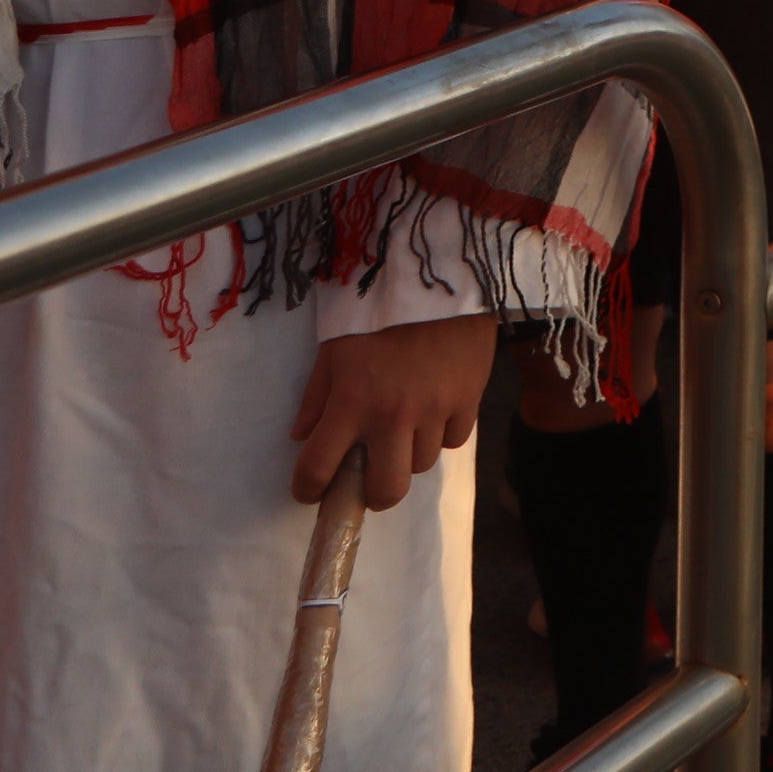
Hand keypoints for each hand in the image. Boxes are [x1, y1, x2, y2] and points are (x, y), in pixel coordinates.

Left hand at [290, 312, 495, 507]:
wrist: (439, 277)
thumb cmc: (377, 312)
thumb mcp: (333, 349)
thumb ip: (317, 397)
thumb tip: (302, 438)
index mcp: (351, 403)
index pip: (318, 469)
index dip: (308, 490)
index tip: (311, 491)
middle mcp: (392, 417)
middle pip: (385, 490)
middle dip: (372, 494)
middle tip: (369, 478)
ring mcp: (435, 410)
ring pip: (421, 464)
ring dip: (407, 455)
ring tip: (404, 431)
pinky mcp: (469, 398)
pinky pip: (454, 439)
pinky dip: (442, 433)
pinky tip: (435, 412)